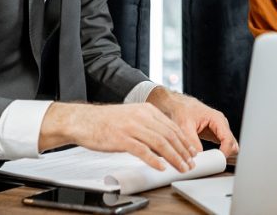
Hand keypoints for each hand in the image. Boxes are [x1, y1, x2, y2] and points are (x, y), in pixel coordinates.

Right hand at [39, 102, 196, 172]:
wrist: (83, 120)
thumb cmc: (106, 121)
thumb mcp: (132, 116)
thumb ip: (148, 125)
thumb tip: (165, 141)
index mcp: (146, 109)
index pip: (172, 126)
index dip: (185, 141)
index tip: (192, 152)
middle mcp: (142, 116)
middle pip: (169, 135)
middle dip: (183, 151)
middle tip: (190, 163)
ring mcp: (132, 127)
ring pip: (160, 143)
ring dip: (174, 157)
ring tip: (181, 167)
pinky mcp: (121, 138)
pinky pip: (142, 150)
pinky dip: (154, 160)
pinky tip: (161, 167)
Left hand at [147, 87, 238, 156]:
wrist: (175, 104)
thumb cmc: (180, 109)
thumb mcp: (184, 126)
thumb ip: (192, 141)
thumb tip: (198, 156)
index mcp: (217, 119)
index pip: (228, 139)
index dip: (225, 153)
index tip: (216, 162)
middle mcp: (221, 124)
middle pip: (232, 144)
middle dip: (225, 155)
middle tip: (212, 164)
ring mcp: (219, 129)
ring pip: (229, 146)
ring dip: (222, 155)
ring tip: (210, 162)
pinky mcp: (214, 134)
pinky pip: (222, 146)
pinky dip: (219, 154)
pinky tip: (210, 159)